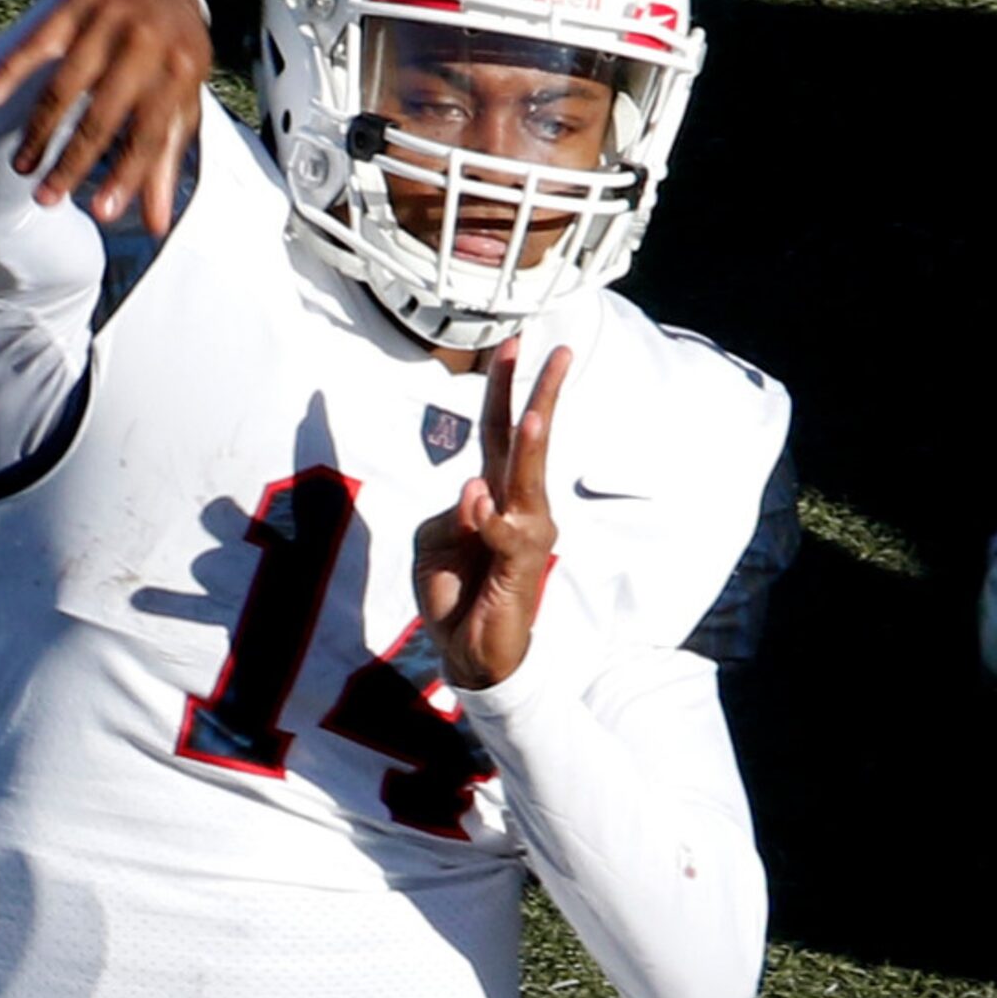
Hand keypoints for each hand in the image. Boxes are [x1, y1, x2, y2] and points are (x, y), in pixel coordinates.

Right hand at [0, 0, 211, 235]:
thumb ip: (166, 163)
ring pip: (65, 85)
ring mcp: (108, 21)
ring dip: (40, 130)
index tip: (103, 215)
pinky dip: (10, 70)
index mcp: (178, 72)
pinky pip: (37, 42)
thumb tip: (159, 225)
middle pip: (103, 115)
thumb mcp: (182, 104)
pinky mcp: (76, 4)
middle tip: (45, 199)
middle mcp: (144, 44)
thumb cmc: (174, 59)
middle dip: (72, 162)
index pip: (149, 134)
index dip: (126, 177)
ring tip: (22, 167)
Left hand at [414, 340, 568, 690]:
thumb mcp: (434, 543)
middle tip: (562, 350)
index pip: (498, 429)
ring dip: (531, 448)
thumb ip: (450, 514)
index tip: (511, 343)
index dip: (502, 387)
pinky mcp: (522, 565)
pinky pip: (505, 531)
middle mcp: (517, 505)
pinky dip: (487, 518)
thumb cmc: (454, 592)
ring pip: (528, 480)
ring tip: (536, 415)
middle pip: (528, 440)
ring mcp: (525, 533)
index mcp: (493, 492)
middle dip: (544, 394)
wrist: (468, 653)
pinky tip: (478, 506)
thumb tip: (475, 492)